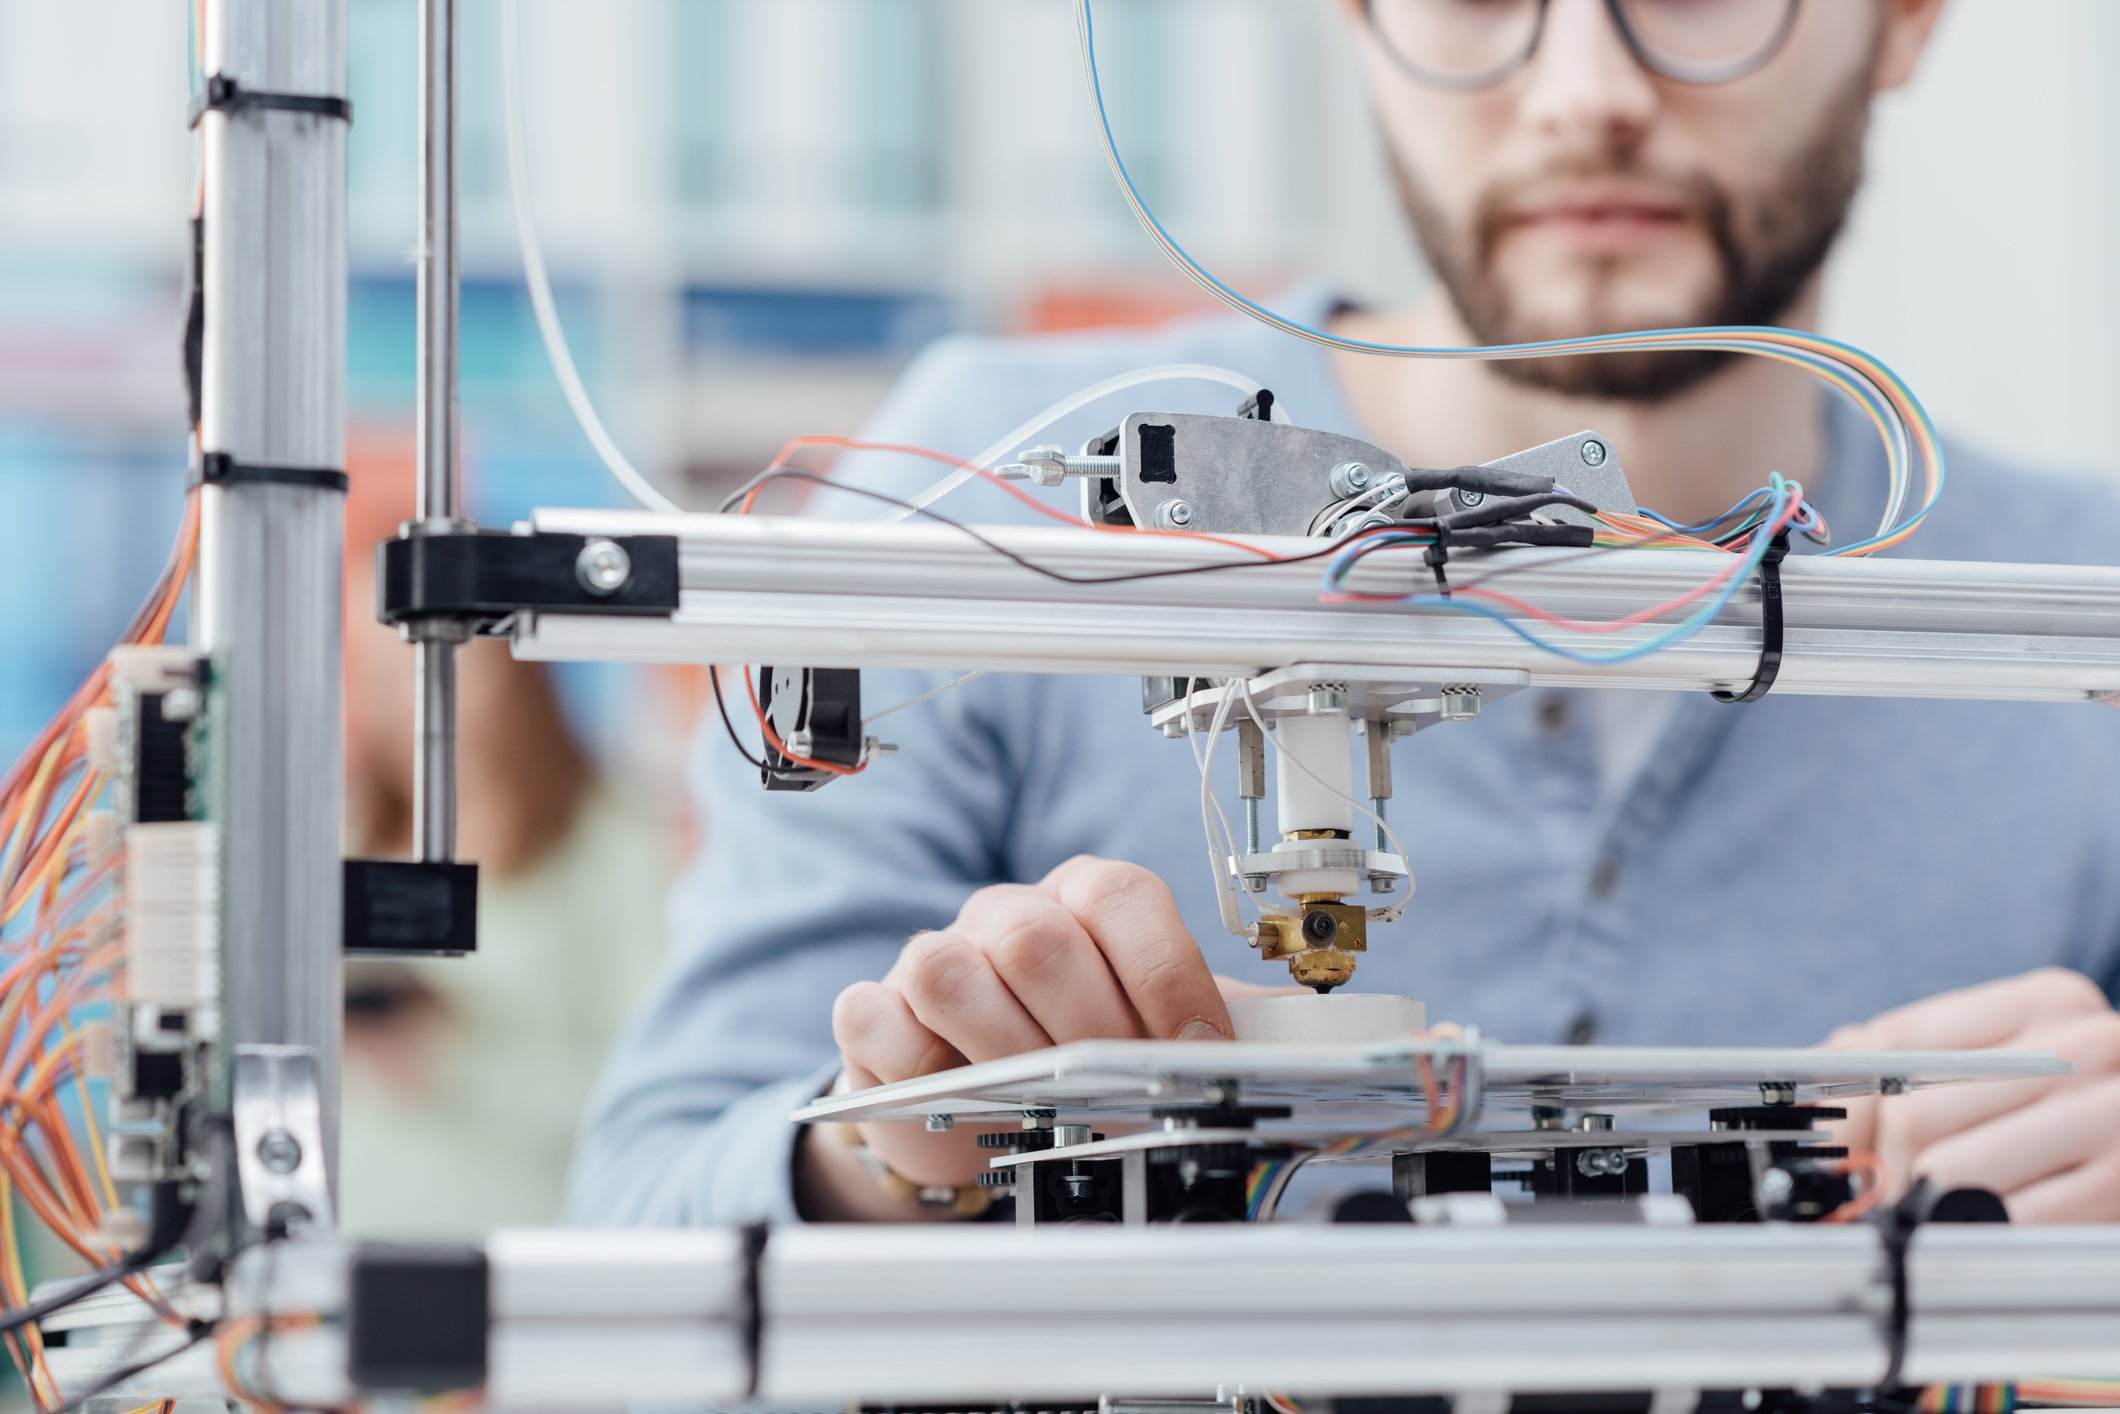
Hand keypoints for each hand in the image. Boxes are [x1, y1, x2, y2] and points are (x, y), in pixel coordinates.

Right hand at [797, 856, 1282, 1220]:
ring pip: (953, 971)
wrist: (984, 1108)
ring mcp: (933, 956)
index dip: (1165, 972)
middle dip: (1091, 1027)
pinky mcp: (874, 1011)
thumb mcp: (1162, 1036)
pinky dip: (923, 1065)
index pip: (1121, 895)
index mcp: (1084, 902)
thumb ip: (1236, 1027)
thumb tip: (1321, 1043)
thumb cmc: (1080, 1058)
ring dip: (1008, 1050)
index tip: (1198, 1045)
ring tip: (1044, 1101)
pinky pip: (880, 1018)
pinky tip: (960, 1095)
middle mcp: (1007, 915)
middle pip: (1038, 938)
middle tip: (1120, 1089)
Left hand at [1821, 968, 2119, 1221]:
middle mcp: (2088, 1045)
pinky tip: (1980, 1228)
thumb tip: (1811, 1095)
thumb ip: (1899, 1060)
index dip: (1850, 1102)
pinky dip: (1974, 1235)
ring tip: (1934, 1209)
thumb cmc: (2064, 1113)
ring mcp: (2113, 1114)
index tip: (1832, 1140)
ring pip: (1948, 1169)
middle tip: (1890, 1190)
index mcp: (2047, 1002)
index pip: (1899, 1043)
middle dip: (1887, 1167)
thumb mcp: (1997, 1066)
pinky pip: (2004, 1220)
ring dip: (1923, 1207)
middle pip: (1915, 1112)